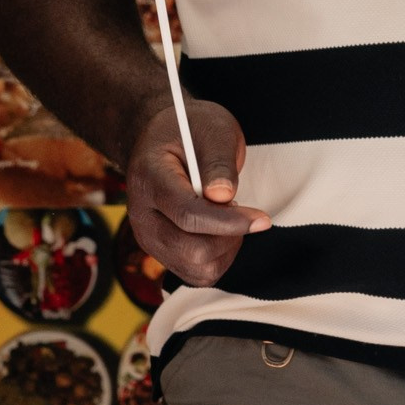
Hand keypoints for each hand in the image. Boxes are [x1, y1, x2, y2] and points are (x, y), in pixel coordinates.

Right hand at [120, 95, 269, 285]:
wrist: (163, 142)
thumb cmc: (190, 131)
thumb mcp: (211, 129)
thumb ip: (218, 161)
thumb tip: (223, 196)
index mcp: (148, 177)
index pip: (188, 214)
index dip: (229, 221)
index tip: (262, 219)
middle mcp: (141, 215)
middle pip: (192, 250)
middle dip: (230, 235)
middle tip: (239, 206)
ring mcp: (148, 238)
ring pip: (197, 268)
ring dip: (226, 247)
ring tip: (226, 215)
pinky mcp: (161, 254)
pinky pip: (197, 274)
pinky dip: (219, 258)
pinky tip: (219, 230)